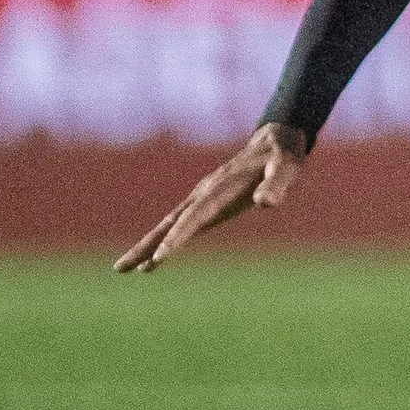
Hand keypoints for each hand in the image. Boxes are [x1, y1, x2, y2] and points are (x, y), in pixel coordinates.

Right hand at [115, 122, 308, 271]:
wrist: (274, 141)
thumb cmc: (282, 157)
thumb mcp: (287, 166)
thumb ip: (278, 183)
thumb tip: (265, 202)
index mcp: (222, 187)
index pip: (196, 217)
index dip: (178, 236)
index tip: (160, 256)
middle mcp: (205, 192)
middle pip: (170, 223)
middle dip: (147, 245)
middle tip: (121, 268)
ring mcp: (202, 196)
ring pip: (169, 224)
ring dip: (147, 246)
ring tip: (125, 269)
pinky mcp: (206, 202)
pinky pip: (180, 223)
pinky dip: (164, 240)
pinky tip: (153, 260)